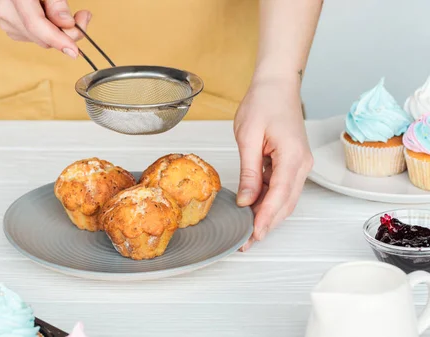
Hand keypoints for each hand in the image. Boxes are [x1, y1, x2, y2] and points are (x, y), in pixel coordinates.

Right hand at [0, 0, 90, 57]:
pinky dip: (48, 31)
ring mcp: (6, 23)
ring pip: (41, 40)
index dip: (56, 39)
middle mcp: (6, 12)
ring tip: (61, 11)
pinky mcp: (11, 29)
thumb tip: (67, 24)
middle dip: (66, 33)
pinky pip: (36, 38)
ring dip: (57, 32)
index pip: (35, 24)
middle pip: (41, 36)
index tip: (74, 50)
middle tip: (84, 17)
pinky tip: (47, 15)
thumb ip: (56, 3)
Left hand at [233, 77, 312, 250]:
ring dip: (268, 216)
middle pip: (286, 203)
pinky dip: (268, 202)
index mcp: (293, 156)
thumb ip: (249, 171)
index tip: (253, 234)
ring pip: (285, 199)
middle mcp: (301, 164)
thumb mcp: (248, 136)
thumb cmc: (263, 102)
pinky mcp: (292, 163)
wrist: (277, 85)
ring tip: (248, 231)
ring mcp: (299, 164)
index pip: (280, 195)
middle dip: (267, 224)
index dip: (266, 218)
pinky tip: (253, 211)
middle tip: (246, 242)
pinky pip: (281, 188)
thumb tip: (247, 200)